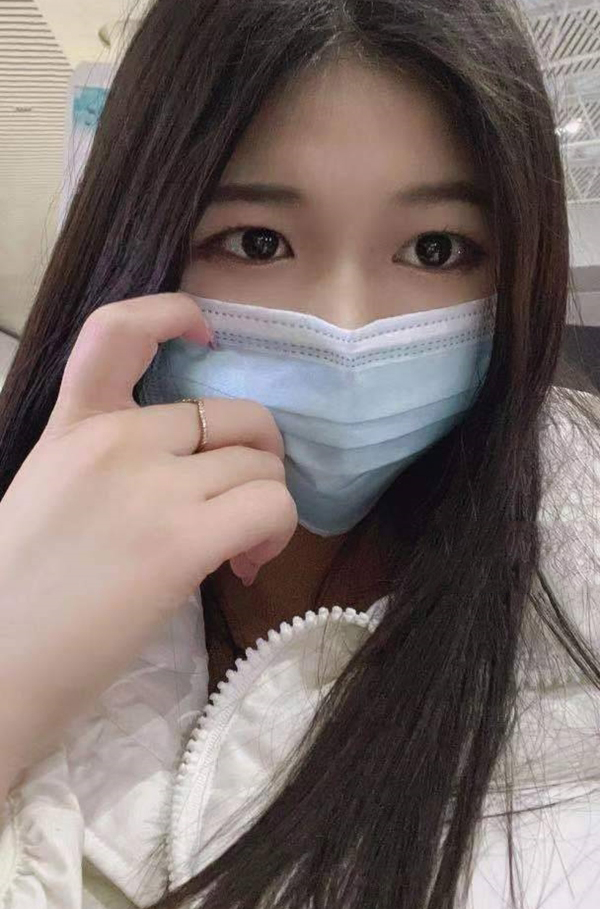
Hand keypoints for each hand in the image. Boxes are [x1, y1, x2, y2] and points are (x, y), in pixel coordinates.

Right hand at [0, 292, 296, 787]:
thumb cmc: (18, 595)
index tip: (207, 334)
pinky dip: (277, 533)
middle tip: (243, 505)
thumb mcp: (50, 494)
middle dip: (259, 457)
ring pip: (263, 465)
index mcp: (73, 425)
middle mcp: (116, 441)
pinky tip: (248, 565)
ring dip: (268, 506)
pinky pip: (272, 505)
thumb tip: (191, 473)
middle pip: (236, 415)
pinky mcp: (182, 541)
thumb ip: (111, 463)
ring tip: (240, 551)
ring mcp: (152, 487)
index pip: (118, 330)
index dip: (174, 313)